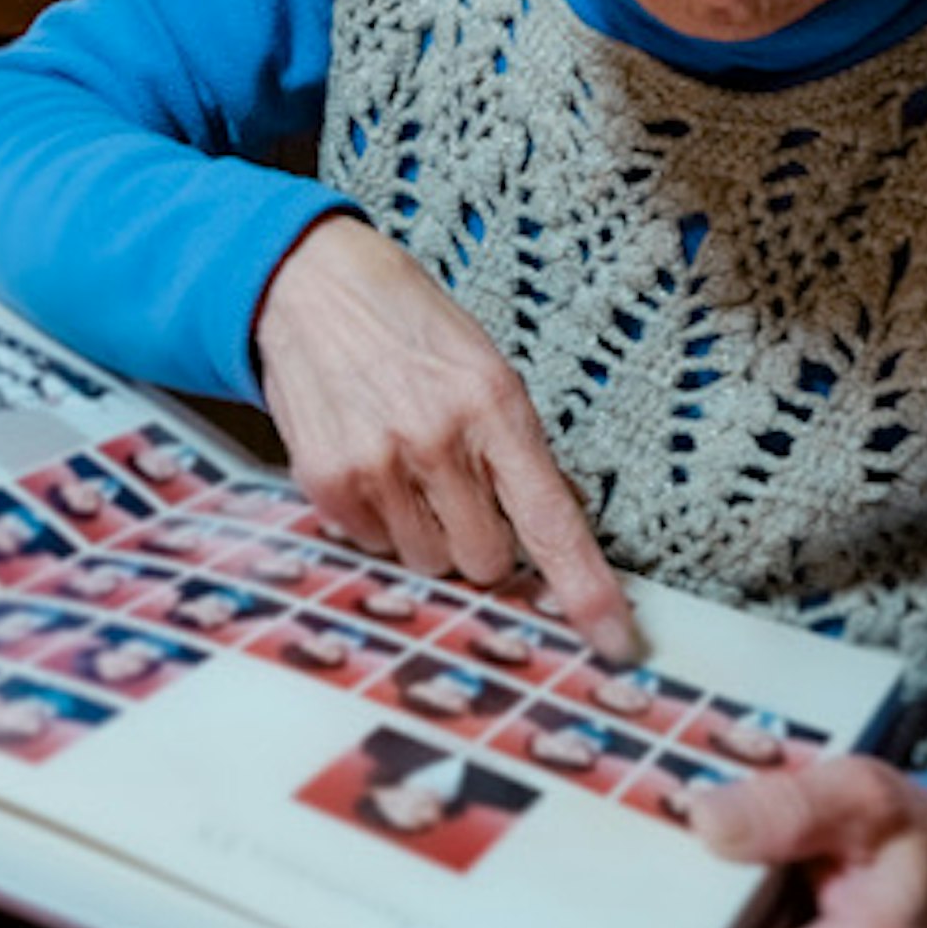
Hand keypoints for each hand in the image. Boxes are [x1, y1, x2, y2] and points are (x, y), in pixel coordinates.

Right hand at [251, 217, 638, 659]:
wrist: (309, 285)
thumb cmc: (408, 327)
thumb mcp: (485, 369)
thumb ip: (516, 451)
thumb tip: (550, 533)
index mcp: (494, 405)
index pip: (551, 521)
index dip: (586, 590)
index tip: (616, 643)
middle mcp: (436, 440)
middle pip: (485, 561)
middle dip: (482, 540)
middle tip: (461, 488)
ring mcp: (376, 464)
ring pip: (428, 562)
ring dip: (427, 532)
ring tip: (407, 466)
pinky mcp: (326, 482)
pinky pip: (373, 547)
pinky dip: (379, 521)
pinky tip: (370, 464)